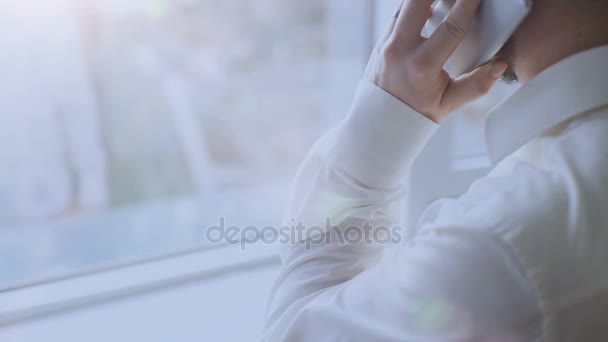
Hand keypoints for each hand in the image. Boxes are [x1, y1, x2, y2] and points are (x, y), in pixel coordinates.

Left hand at [366, 0, 507, 122]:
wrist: (378, 121)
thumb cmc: (415, 114)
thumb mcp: (448, 105)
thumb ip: (476, 85)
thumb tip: (499, 65)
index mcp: (421, 66)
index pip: (450, 27)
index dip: (468, 5)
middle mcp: (400, 50)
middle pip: (417, 1)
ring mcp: (386, 43)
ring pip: (406, 4)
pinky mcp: (381, 40)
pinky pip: (399, 13)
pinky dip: (414, 7)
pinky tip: (429, 5)